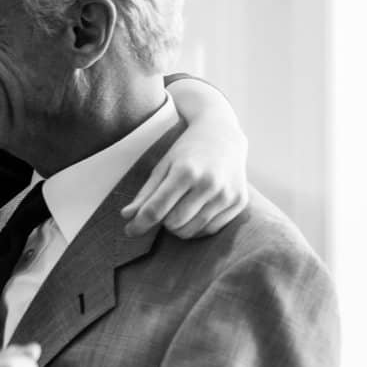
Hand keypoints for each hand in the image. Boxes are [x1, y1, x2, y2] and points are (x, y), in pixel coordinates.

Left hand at [122, 80, 248, 237]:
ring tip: (178, 209)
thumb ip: (145, 194)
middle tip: (165, 207)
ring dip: (179, 226)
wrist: (223, 135)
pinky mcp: (239, 202)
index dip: (140, 224)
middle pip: (173, 224)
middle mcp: (209, 183)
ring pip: (191, 231)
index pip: (156, 210)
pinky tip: (195, 211)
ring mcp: (226, 194)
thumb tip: (127, 217)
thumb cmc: (187, 151)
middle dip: (163, 221)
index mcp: (185, 171)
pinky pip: (210, 230)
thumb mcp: (163, 166)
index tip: (129, 231)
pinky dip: (197, 227)